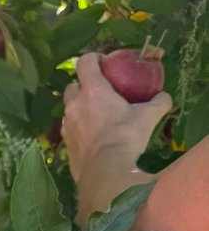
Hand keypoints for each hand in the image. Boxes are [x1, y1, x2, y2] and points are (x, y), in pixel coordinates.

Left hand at [62, 52, 171, 183]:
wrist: (105, 172)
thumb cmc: (125, 137)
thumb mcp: (147, 117)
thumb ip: (158, 103)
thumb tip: (164, 97)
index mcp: (93, 90)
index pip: (84, 62)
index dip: (93, 58)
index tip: (104, 63)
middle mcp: (74, 105)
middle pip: (72, 86)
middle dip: (83, 85)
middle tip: (100, 92)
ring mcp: (67, 126)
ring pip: (69, 110)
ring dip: (80, 108)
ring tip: (96, 116)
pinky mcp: (66, 145)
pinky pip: (70, 131)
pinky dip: (78, 129)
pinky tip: (92, 136)